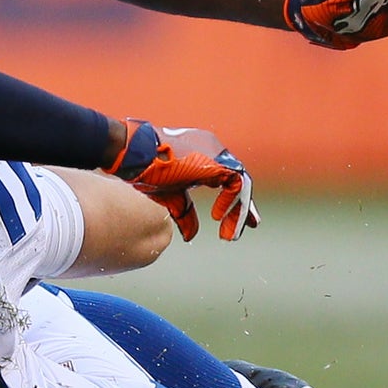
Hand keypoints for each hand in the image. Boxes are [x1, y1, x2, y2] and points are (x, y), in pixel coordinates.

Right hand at [102, 120, 258, 241]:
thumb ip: (184, 214)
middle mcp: (213, 151)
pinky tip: (221, 219)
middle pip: (236, 180)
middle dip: (242, 206)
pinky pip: (238, 185)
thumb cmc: (147, 170)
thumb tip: (191, 236)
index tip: (223, 218)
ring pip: (239, 184)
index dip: (228, 199)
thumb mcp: (169, 196)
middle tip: (251, 225)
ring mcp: (217, 154)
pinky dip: (235, 205)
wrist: (136, 152)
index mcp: (201, 155)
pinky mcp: (219, 162)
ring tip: (236, 232)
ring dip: (240, 210)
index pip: (223, 178)